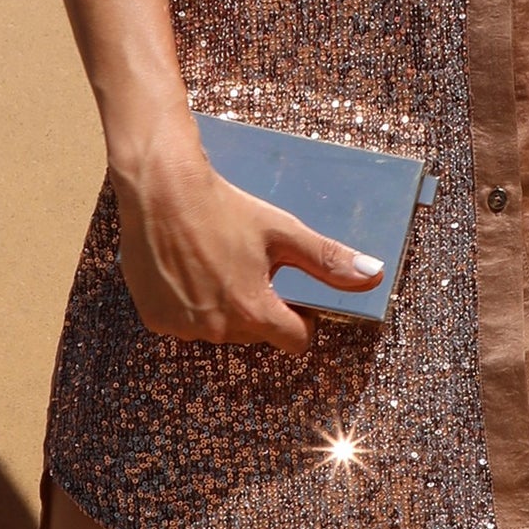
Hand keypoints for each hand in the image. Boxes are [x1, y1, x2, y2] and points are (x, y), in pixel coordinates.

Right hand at [111, 112, 382, 353]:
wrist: (161, 188)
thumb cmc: (224, 207)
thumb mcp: (282, 232)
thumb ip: (328, 261)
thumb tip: (373, 276)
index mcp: (254, 312)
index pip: (296, 340)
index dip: (299, 316)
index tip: (287, 290)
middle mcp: (217, 329)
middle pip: (256, 332)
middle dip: (257, 306)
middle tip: (245, 265)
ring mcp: (183, 327)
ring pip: (220, 329)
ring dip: (222, 306)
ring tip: (213, 263)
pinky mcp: (156, 319)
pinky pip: (185, 323)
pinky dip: (190, 304)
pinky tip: (187, 271)